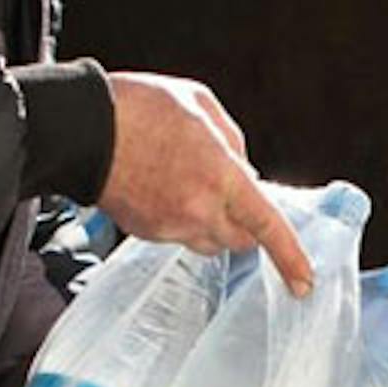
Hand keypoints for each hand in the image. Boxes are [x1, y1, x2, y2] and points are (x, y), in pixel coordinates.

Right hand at [96, 72, 312, 292]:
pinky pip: (179, 235)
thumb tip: (244, 169)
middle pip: (240, 241)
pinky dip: (183, 218)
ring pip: (210, 241)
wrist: (82, 129)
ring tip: (191, 182)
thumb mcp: (201, 104)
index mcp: (220, 176)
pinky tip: (165, 186)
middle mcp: (198, 209)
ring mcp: (169, 226)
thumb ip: (233, 141)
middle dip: (246, 225)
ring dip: (214, 222)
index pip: (266, 226)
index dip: (290, 257)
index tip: (305, 283)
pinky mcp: (146, 232)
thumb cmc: (140, 108)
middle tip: (234, 194)